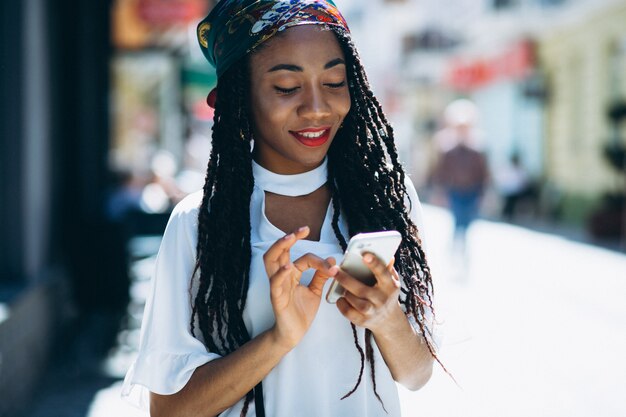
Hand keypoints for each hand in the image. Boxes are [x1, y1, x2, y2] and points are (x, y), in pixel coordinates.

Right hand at [263, 226, 336, 349]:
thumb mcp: (314, 291)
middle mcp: (282, 276)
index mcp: (291, 274)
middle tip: (301, 230)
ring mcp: (277, 286)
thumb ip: (320, 276)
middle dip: (288, 238)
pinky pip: (275, 283)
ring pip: (270, 261)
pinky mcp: (277, 298)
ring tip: (289, 239)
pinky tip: (288, 267)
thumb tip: (331, 260)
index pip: (303, 258)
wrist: (294, 334)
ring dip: (279, 248)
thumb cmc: (301, 312)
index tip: (332, 263)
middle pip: (278, 251)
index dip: (318, 259)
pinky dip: (281, 273)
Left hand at [331, 254, 404, 335]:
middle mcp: (382, 299)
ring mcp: (373, 312)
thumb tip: (386, 253)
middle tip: (333, 270)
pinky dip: (342, 305)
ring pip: (355, 302)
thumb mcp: (391, 281)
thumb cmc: (386, 294)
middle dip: (346, 279)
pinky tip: (340, 298)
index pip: (383, 273)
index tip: (365, 255)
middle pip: (362, 290)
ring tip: (338, 283)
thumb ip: (387, 267)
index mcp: (390, 286)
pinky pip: (348, 313)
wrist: (388, 320)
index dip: (374, 264)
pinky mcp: (363, 321)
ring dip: (345, 292)